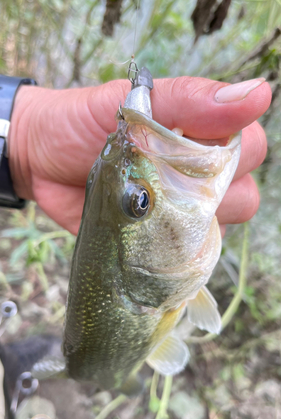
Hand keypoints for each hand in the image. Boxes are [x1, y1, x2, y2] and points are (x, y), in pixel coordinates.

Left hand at [9, 77, 270, 234]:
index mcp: (203, 134)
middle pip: (244, 193)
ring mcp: (186, 211)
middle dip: (210, 194)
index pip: (250, 146)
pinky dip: (177, 248)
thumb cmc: (84, 123)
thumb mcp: (135, 103)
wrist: (41, 161)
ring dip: (193, 224)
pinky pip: (195, 254)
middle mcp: (203, 174)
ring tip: (149, 206)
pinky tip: (147, 231)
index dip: (229, 154)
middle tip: (160, 181)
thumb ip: (191, 99)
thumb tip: (256, 93)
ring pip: (225, 227)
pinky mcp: (166, 241)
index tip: (184, 151)